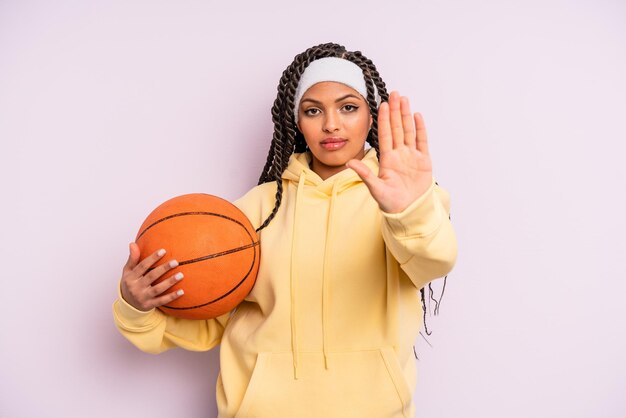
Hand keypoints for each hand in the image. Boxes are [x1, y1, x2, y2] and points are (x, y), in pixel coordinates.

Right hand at [120, 243, 183, 311]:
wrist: (127, 303)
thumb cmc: (130, 283)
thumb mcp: (128, 271)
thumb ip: (132, 258)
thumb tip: (132, 244)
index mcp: (131, 277)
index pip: (142, 266)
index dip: (153, 258)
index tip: (163, 251)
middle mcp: (136, 287)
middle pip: (151, 276)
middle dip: (163, 269)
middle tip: (175, 262)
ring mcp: (143, 297)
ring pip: (158, 289)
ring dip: (169, 282)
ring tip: (181, 275)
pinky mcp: (149, 305)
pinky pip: (162, 301)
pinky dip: (172, 297)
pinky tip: (182, 291)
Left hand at [346, 91, 432, 212]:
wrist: (409, 212)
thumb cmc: (391, 203)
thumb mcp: (376, 189)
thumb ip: (364, 174)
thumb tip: (349, 162)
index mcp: (387, 159)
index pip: (385, 134)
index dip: (383, 119)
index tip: (382, 104)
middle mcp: (399, 155)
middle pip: (397, 128)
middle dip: (395, 111)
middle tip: (394, 93)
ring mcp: (412, 157)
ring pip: (409, 131)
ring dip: (406, 115)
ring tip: (405, 99)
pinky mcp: (424, 161)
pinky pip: (422, 142)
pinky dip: (420, 129)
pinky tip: (417, 115)